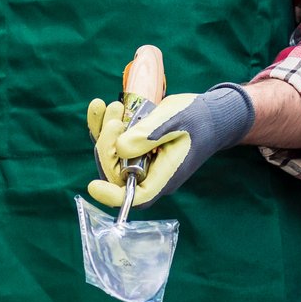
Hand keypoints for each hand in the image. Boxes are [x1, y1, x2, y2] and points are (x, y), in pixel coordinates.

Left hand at [87, 83, 255, 209]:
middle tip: (115, 117)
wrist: (207, 113)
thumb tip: (120, 148)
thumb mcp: (173, 121)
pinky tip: (101, 105)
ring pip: (112, 157)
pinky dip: (104, 126)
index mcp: (165, 176)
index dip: (112, 195)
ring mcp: (142, 164)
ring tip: (115, 106)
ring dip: (105, 132)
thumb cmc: (196, 118)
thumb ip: (148, 135)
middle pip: (117, 173)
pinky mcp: (136, 151)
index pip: (137, 196)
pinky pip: (113, 145)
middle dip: (107, 145)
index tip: (93, 185)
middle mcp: (151, 175)